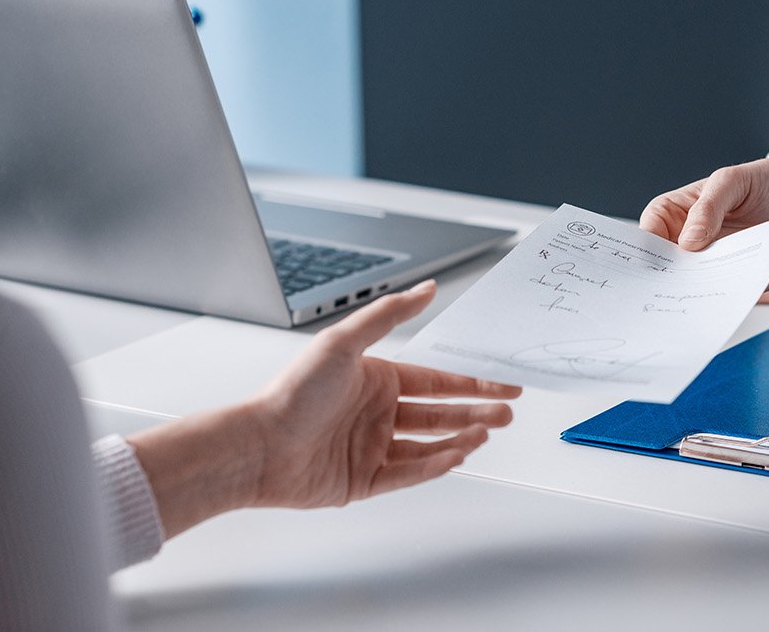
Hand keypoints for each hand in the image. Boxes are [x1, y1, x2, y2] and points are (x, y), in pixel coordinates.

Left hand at [129, 280, 519, 539]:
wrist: (258, 447)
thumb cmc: (293, 393)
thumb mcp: (344, 341)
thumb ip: (390, 313)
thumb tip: (428, 287)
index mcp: (377, 379)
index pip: (437, 381)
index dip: (473, 383)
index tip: (504, 383)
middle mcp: (378, 412)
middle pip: (441, 412)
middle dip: (477, 411)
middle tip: (509, 411)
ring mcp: (373, 447)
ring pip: (430, 443)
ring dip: (462, 437)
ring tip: (488, 432)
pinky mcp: (365, 480)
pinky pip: (410, 472)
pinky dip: (436, 465)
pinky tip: (457, 455)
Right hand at [640, 158, 768, 288]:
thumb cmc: (768, 183)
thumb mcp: (734, 180)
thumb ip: (710, 205)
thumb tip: (688, 242)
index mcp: (682, 213)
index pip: (652, 229)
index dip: (645, 244)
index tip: (647, 258)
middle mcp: (695, 243)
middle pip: (668, 265)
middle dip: (664, 277)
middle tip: (665, 285)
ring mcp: (720, 264)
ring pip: (698, 285)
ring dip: (695, 292)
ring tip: (694, 295)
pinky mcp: (747, 279)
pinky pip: (733, 293)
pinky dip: (729, 297)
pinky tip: (728, 297)